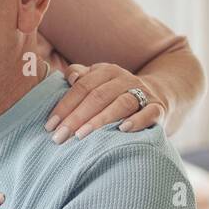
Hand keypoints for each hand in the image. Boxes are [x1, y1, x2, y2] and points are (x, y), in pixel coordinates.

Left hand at [47, 63, 168, 140]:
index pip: (81, 87)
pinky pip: (149, 113)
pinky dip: (137, 120)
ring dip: (100, 119)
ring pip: (121, 103)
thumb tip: (70, 77)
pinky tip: (122, 130)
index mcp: (106, 71)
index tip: (50, 126)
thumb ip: (79, 76)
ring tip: (82, 136)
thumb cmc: (116, 92)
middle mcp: (124, 79)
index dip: (64, 105)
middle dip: (76, 117)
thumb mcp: (97, 80)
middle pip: (98, 96)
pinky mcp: (158, 108)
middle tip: (60, 137)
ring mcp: (143, 92)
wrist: (158, 94)